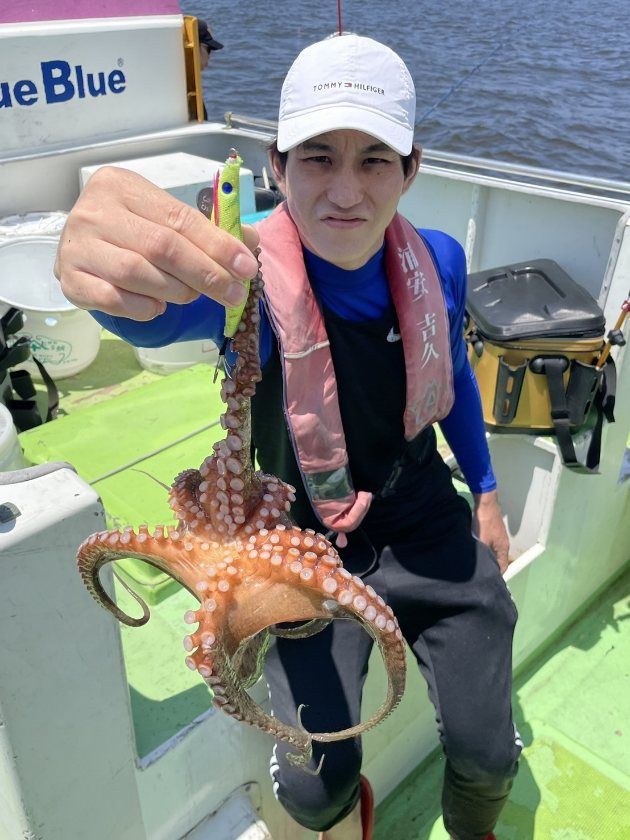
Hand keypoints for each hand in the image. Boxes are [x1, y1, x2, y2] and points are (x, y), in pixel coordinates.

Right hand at [54, 166, 259, 320]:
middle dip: (206, 274)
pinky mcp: (69, 280)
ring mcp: (77, 246)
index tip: (246, 267)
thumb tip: (250, 242)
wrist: (80, 247)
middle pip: (162, 248)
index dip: (218, 245)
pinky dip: (143, 308)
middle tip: (233, 294)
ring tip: (190, 296)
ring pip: (137, 274)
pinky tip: (156, 306)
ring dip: (175, 291)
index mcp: (121, 185)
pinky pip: (114, 300)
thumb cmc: (131, 230)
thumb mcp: (165, 218)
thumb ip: (206, 229)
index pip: (180, 218)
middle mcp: (94, 212)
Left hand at [472, 489, 509, 573]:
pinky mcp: (493, 530)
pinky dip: (485, 548)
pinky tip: (476, 548)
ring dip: (487, 556)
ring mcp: (498, 536)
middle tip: (480, 572)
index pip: (503, 567)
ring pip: (494, 551)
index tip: (487, 579)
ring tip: (477, 561)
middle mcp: (503, 543)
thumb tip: (480, 565)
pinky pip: (490, 544)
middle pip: (499, 559)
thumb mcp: (482, 541)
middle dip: (491, 566)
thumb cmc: (484, 522)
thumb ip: (483, 554)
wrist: (485, 504)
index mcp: (503, 548)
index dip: (496, 574)